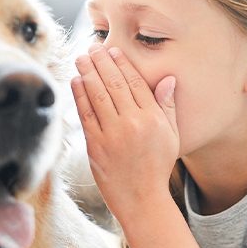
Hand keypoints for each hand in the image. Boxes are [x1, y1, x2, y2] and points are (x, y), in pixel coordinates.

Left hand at [70, 44, 179, 217]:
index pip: (135, 83)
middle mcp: (133, 124)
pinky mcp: (96, 147)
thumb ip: (167, 106)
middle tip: (92, 47)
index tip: (113, 51)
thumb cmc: (157, 167)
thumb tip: (167, 78)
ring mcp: (113, 135)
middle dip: (102, 62)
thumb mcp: (171, 136)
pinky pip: (86, 115)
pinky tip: (75, 82)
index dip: (122, 64)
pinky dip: (79, 96)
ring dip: (88, 73)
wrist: (142, 200)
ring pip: (98, 96)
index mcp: (153, 119)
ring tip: (81, 58)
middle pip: (114, 85)